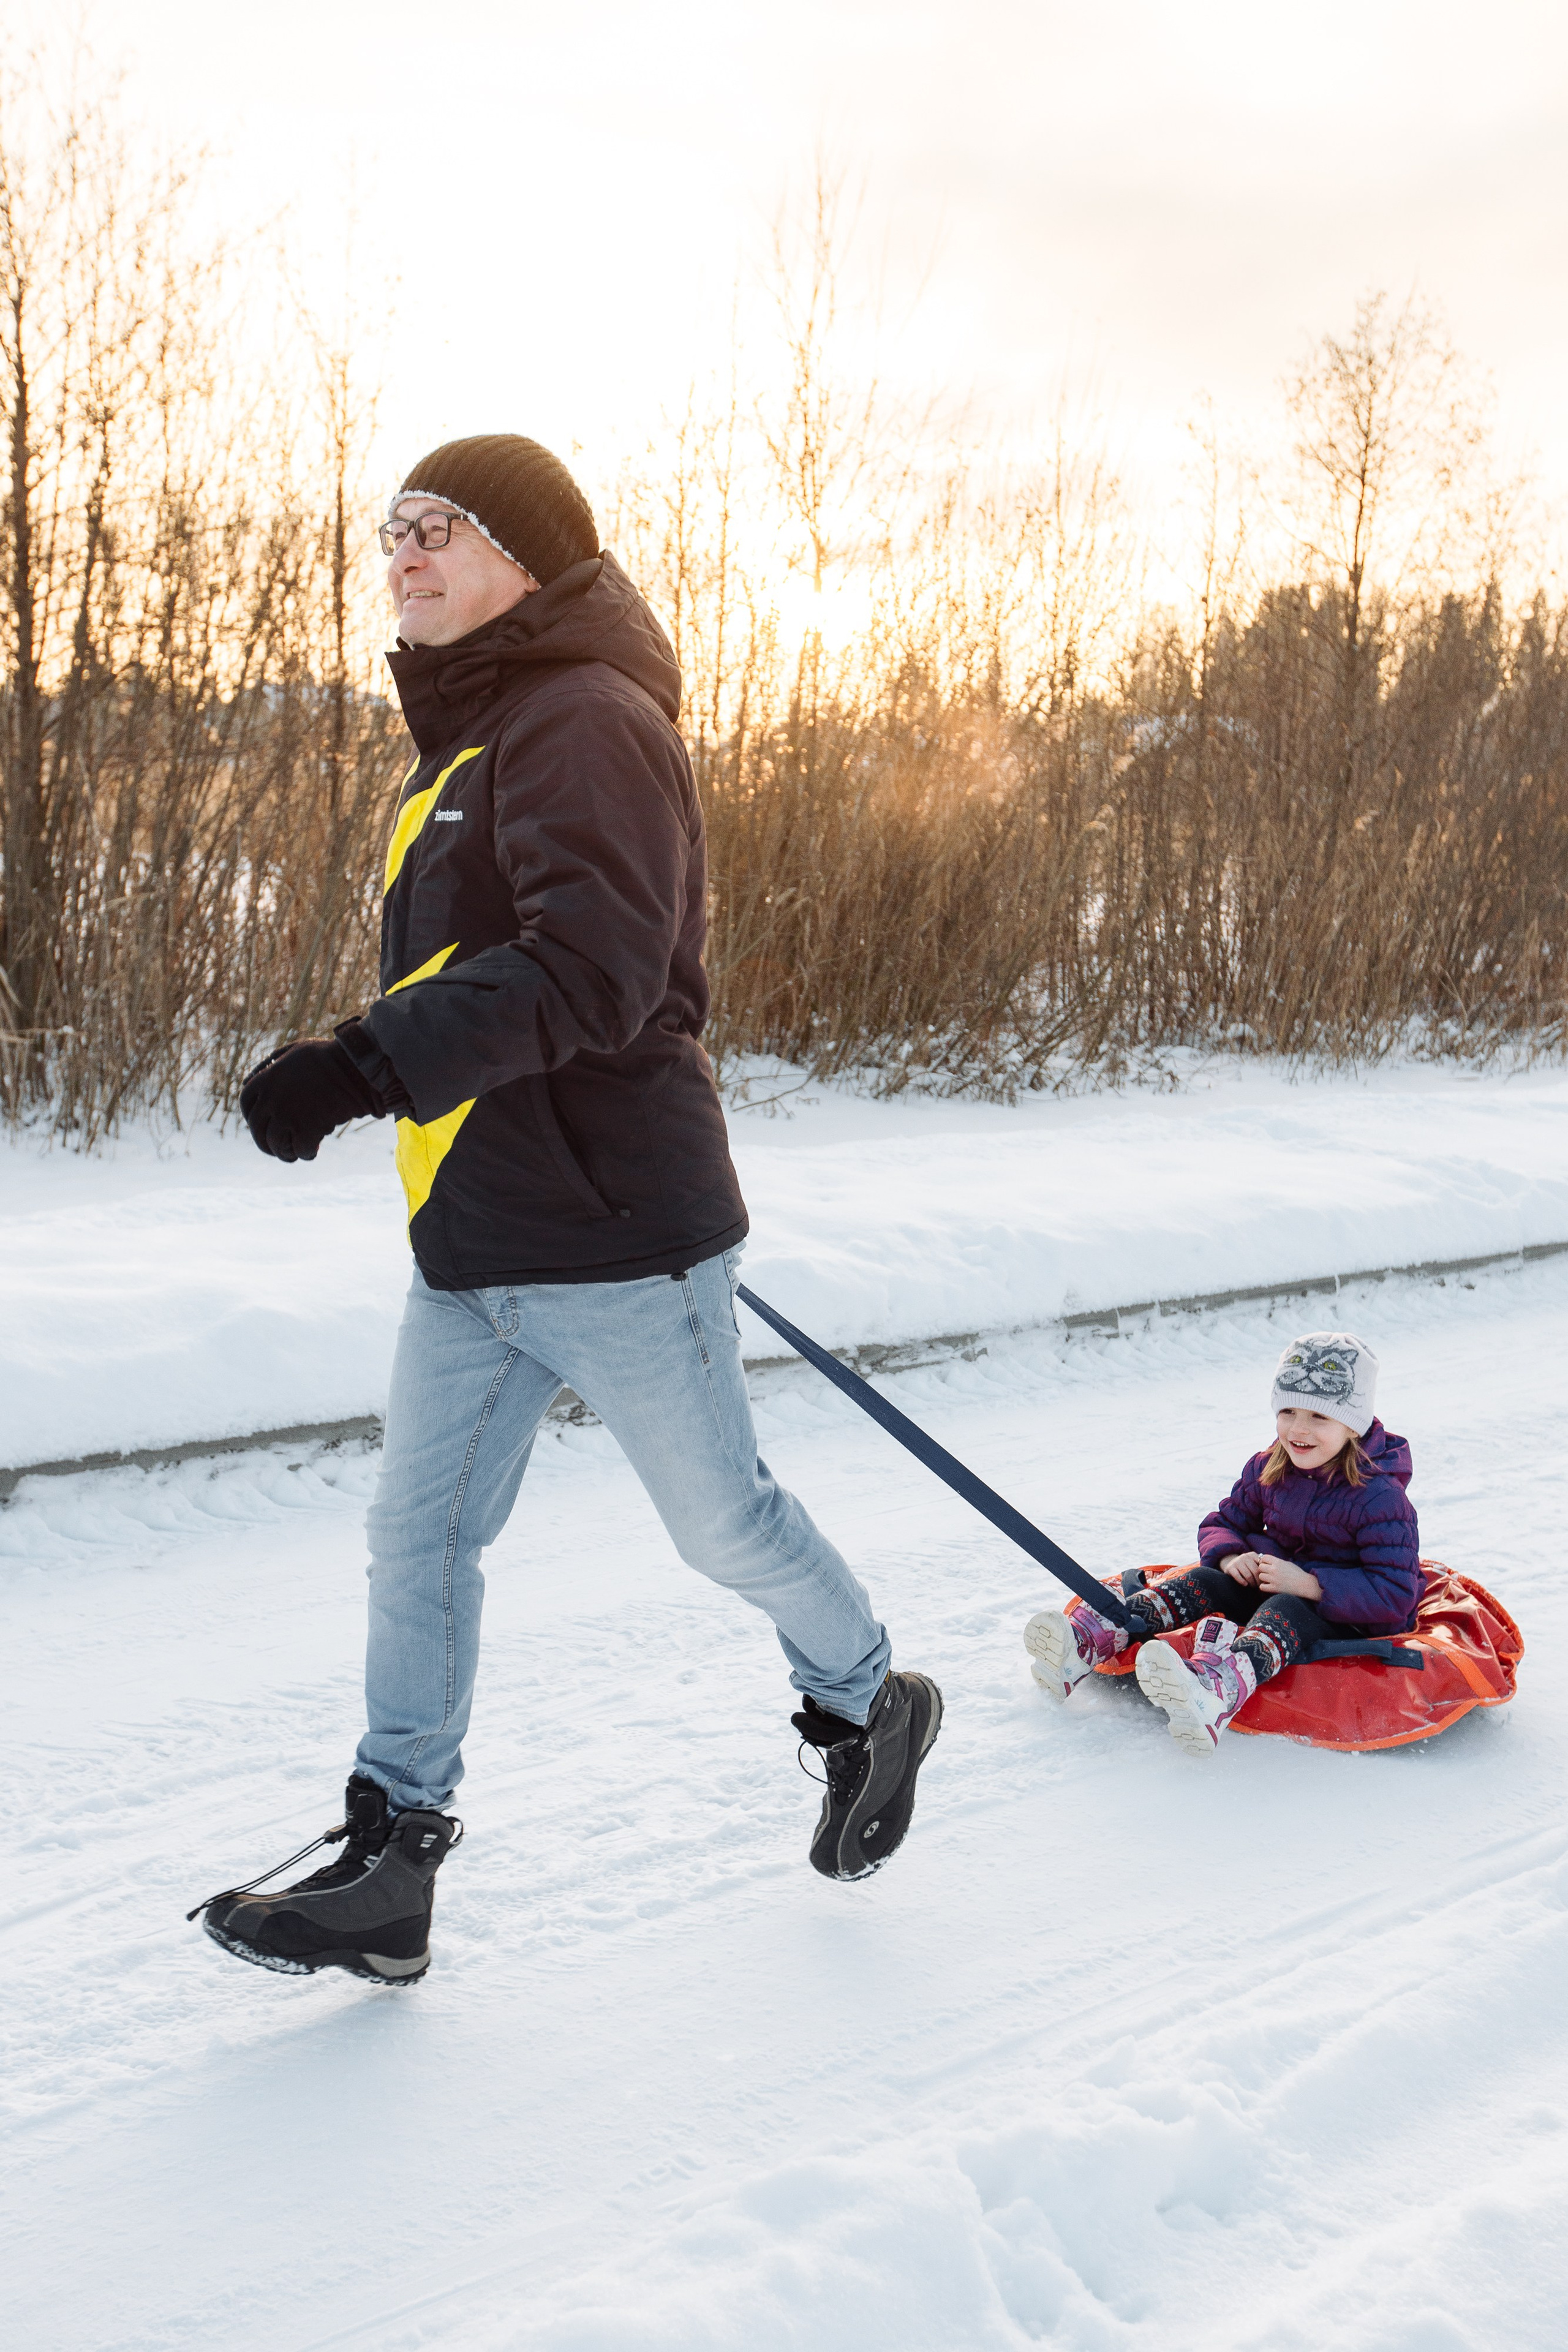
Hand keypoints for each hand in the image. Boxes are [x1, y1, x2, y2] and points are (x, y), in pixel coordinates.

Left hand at [239, 1038, 381, 1161]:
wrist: (355, 1065)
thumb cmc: (332, 1055)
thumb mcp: (297, 1050)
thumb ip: (277, 1063)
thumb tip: (261, 1076)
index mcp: (267, 1078)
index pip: (246, 1103)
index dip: (250, 1116)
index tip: (260, 1124)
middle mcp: (272, 1098)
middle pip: (257, 1129)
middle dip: (264, 1142)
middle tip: (275, 1148)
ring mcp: (287, 1115)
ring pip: (275, 1144)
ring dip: (284, 1152)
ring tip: (294, 1154)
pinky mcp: (306, 1129)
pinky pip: (300, 1150)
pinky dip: (306, 1154)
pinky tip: (313, 1151)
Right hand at [1220, 1552, 1264, 1584]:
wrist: (1231, 1565)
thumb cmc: (1247, 1567)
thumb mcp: (1254, 1564)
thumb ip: (1262, 1566)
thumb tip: (1272, 1575)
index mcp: (1252, 1555)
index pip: (1261, 1566)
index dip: (1264, 1575)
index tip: (1265, 1582)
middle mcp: (1244, 1556)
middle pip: (1255, 1571)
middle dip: (1258, 1581)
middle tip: (1260, 1586)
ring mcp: (1236, 1561)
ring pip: (1247, 1575)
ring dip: (1251, 1583)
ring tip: (1253, 1586)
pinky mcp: (1230, 1567)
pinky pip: (1238, 1576)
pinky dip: (1242, 1581)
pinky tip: (1245, 1585)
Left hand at [1255, 1557, 1322, 1600]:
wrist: (1305, 1585)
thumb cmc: (1298, 1573)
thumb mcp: (1287, 1563)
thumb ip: (1277, 1562)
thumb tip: (1266, 1560)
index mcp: (1278, 1562)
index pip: (1263, 1558)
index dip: (1264, 1561)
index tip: (1267, 1565)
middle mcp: (1274, 1569)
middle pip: (1260, 1567)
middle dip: (1263, 1570)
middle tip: (1268, 1573)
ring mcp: (1274, 1579)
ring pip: (1260, 1576)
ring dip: (1263, 1578)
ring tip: (1269, 1580)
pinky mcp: (1274, 1588)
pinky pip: (1262, 1587)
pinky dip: (1264, 1587)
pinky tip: (1269, 1586)